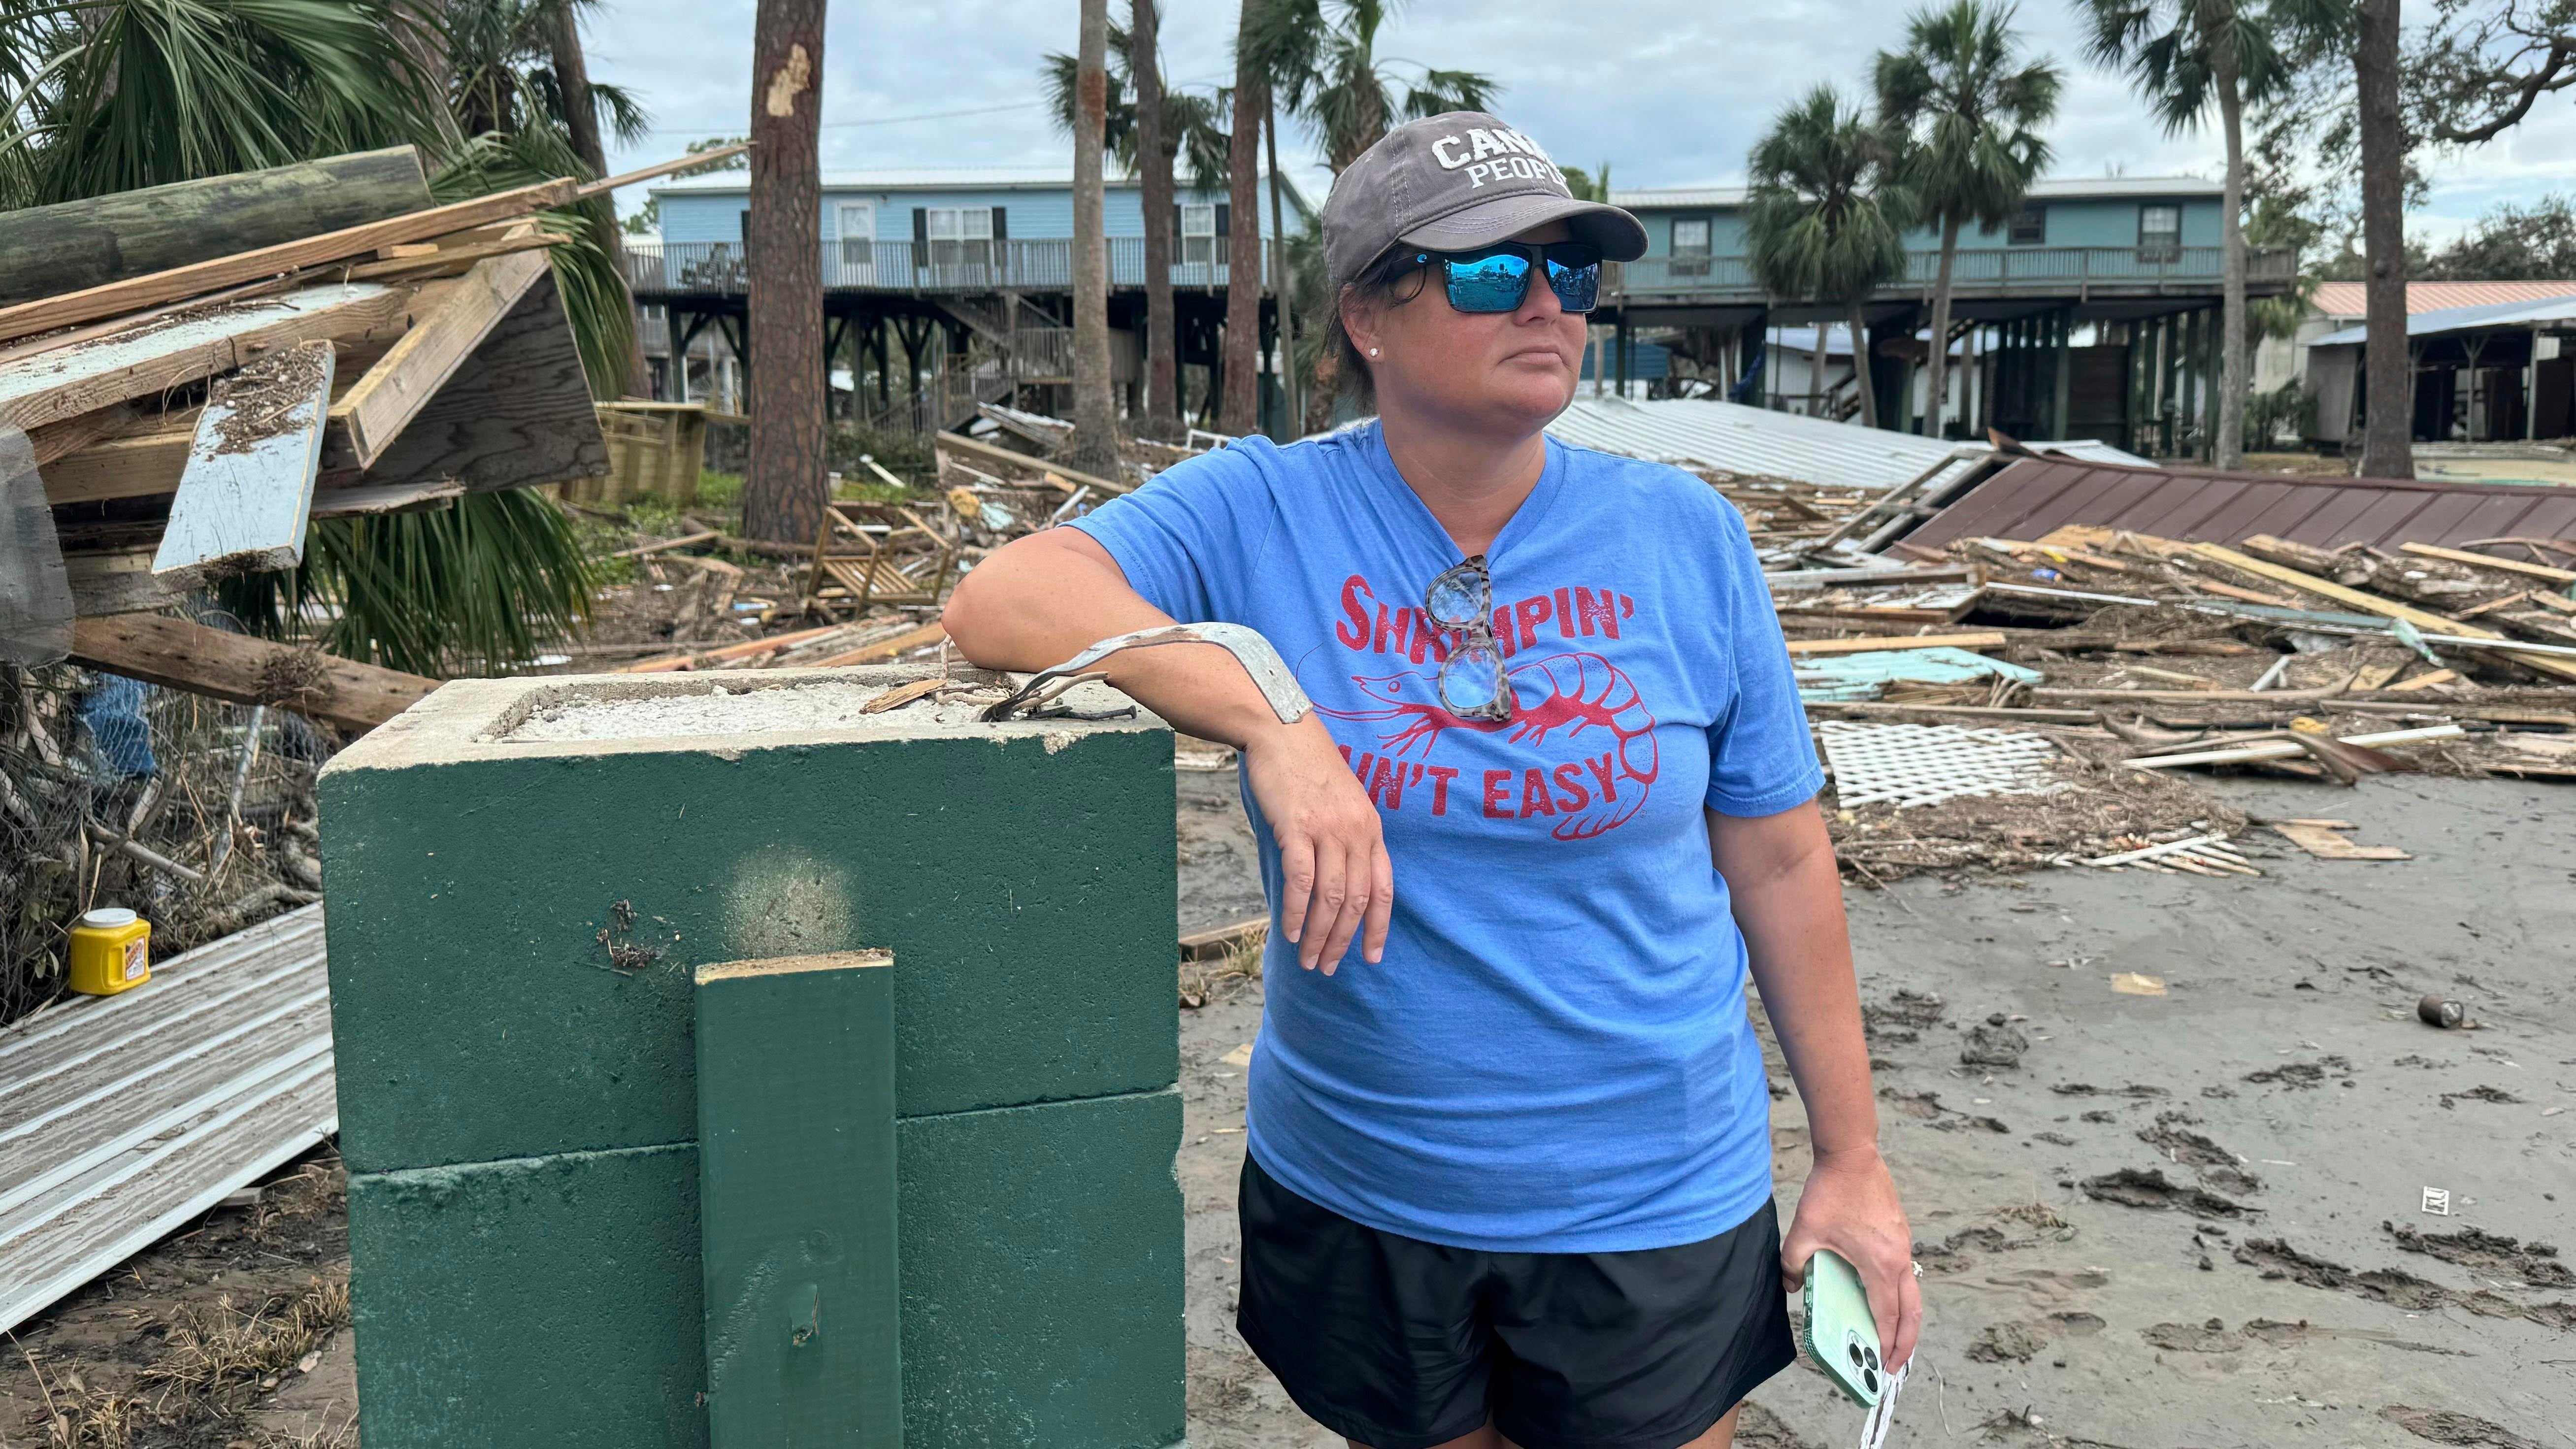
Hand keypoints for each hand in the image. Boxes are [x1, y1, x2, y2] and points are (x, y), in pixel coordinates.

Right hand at [1238, 716, 1392, 973]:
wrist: (1283, 732)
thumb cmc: (1309, 770)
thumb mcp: (1343, 804)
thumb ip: (1346, 840)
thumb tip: (1337, 885)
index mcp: (1371, 829)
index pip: (1383, 890)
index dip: (1378, 928)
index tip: (1371, 957)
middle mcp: (1356, 832)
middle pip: (1356, 901)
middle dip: (1343, 941)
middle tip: (1327, 967)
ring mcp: (1328, 830)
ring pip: (1330, 897)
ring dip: (1319, 935)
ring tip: (1308, 959)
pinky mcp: (1297, 827)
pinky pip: (1301, 880)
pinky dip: (1297, 912)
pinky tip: (1290, 932)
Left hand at [1781, 1145, 1919, 1371]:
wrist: (1851, 1154)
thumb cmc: (1830, 1192)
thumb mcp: (1803, 1232)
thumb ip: (1792, 1264)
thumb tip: (1791, 1287)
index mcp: (1879, 1264)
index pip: (1885, 1314)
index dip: (1884, 1342)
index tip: (1881, 1365)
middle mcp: (1898, 1258)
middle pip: (1911, 1312)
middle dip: (1905, 1343)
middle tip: (1895, 1367)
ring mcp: (1903, 1245)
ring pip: (1911, 1293)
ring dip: (1905, 1320)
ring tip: (1892, 1340)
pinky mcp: (1900, 1233)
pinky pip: (1905, 1273)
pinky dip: (1899, 1295)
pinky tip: (1882, 1299)